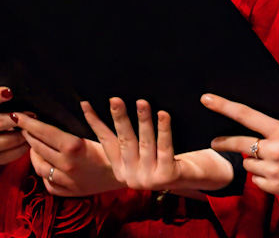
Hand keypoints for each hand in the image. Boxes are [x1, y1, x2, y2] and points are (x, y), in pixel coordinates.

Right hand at [0, 87, 28, 174]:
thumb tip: (15, 93)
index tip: (10, 92)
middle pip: (0, 122)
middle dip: (20, 118)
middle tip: (34, 115)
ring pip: (11, 140)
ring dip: (25, 133)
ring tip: (33, 127)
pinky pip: (15, 153)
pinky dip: (25, 146)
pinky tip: (29, 139)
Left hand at [15, 113, 120, 198]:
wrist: (129, 177)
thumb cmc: (119, 151)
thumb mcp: (106, 132)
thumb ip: (91, 118)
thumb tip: (82, 102)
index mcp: (74, 147)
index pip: (43, 132)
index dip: (28, 123)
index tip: (16, 116)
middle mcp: (66, 165)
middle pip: (38, 147)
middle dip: (28, 135)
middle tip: (24, 126)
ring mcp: (65, 181)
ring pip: (38, 166)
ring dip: (34, 153)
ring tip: (34, 143)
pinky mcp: (68, 192)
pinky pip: (47, 182)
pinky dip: (45, 172)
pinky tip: (47, 163)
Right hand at [81, 98, 235, 193]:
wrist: (193, 176)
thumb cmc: (165, 157)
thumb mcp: (143, 149)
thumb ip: (129, 138)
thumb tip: (114, 104)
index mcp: (120, 169)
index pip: (106, 141)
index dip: (95, 122)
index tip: (85, 104)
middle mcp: (131, 176)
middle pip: (125, 141)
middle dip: (120, 119)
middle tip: (115, 100)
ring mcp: (148, 178)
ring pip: (145, 143)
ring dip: (143, 120)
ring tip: (142, 102)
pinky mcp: (166, 176)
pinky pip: (165, 148)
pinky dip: (164, 129)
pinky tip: (164, 114)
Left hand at [205, 93, 278, 202]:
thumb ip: (278, 131)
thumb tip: (256, 128)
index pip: (246, 115)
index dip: (223, 106)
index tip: (206, 100)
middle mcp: (275, 150)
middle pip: (239, 143)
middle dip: (224, 142)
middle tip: (214, 142)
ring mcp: (274, 171)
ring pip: (248, 164)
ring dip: (255, 163)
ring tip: (276, 164)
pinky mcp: (275, 188)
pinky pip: (257, 181)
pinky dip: (263, 179)